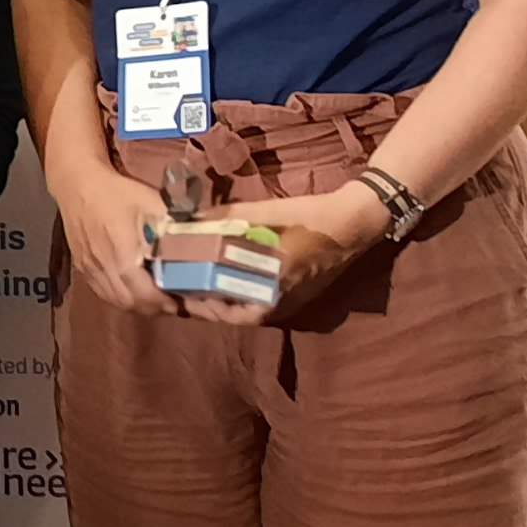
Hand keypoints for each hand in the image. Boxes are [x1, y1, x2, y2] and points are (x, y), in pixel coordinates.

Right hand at [42, 149, 173, 316]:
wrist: (77, 184)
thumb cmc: (116, 192)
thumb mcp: (150, 201)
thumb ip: (174, 222)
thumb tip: (200, 235)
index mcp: (123, 254)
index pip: (144, 294)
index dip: (163, 303)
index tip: (178, 301)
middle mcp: (104, 267)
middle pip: (130, 303)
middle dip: (152, 307)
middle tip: (169, 300)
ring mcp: (90, 269)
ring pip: (115, 300)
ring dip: (136, 304)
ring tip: (152, 297)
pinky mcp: (82, 267)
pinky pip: (102, 292)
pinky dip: (119, 297)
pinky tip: (130, 288)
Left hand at [171, 188, 385, 328]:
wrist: (354, 223)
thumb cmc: (308, 217)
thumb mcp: (261, 213)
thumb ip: (223, 218)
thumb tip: (186, 219)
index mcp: (270, 290)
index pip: (222, 309)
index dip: (193, 302)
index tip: (171, 291)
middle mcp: (279, 305)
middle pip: (231, 314)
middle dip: (203, 303)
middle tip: (178, 289)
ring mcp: (290, 304)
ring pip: (245, 310)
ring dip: (220, 300)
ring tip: (194, 285)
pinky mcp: (296, 296)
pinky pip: (260, 303)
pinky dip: (239, 295)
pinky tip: (224, 281)